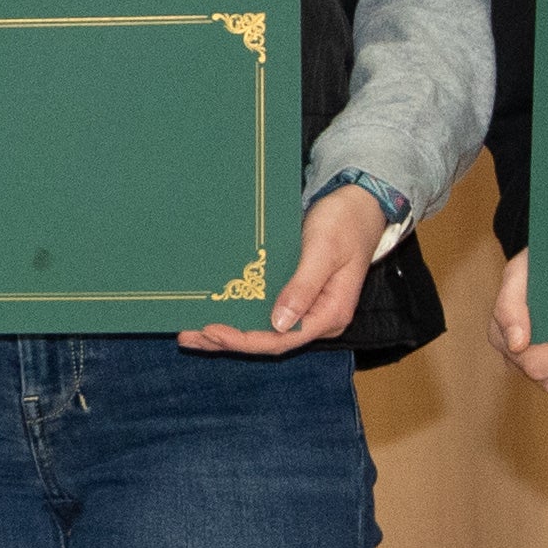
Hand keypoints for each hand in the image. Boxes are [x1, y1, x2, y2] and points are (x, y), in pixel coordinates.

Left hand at [183, 187, 393, 356]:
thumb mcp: (323, 251)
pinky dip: (239, 316)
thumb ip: (303, 286)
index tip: (212, 330)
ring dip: (228, 333)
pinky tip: (213, 315)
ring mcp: (307, 310)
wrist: (358, 206)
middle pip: (269, 340)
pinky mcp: (297, 297)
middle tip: (189, 334)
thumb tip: (280, 322)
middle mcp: (318, 319)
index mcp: (330, 314)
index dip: (245, 340)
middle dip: (228, 340)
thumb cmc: (344, 224)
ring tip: (190, 332)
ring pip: (264, 330)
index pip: (283, 339)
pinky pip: (265, 314)